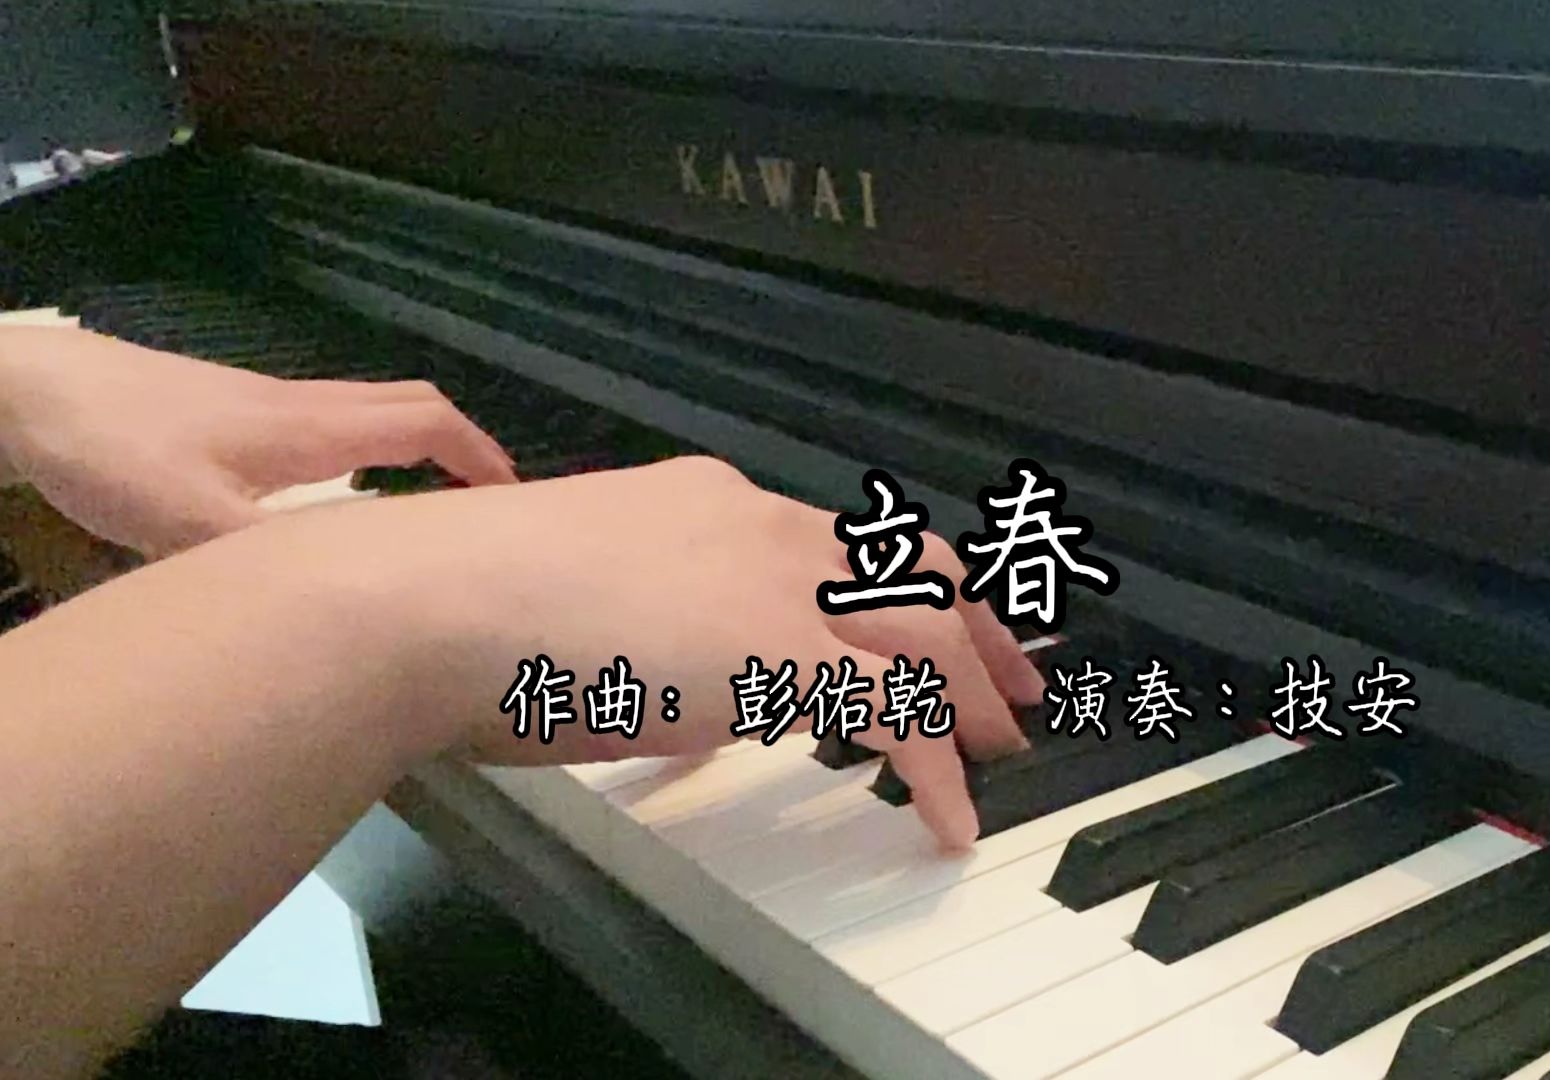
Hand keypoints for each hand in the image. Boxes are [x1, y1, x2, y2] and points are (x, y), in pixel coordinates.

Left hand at [0, 327, 516, 555]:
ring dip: (413, 451)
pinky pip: (327, 427)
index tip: (517, 504)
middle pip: (411, 405)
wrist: (27, 390)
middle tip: (483, 508)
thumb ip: (272, 559)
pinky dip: (363, 456)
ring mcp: (265, 405)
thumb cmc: (112, 448)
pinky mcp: (230, 414)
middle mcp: (302, 408)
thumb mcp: (186, 522)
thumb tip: (355, 594)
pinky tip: (333, 508)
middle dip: (462, 449)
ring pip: (368, 413)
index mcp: (310, 430)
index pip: (427, 426)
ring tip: (425, 514)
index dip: (483, 460)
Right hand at [277, 455, 1047, 848]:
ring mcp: (776, 584)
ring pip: (920, 633)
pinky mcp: (780, 651)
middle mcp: (760, 526)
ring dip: (970, 695)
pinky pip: (895, 713)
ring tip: (1000, 749)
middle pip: (911, 569)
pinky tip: (951, 814)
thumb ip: (654, 632)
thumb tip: (688, 690)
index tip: (938, 620)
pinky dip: (937, 767)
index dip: (907, 583)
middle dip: (975, 628)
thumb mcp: (581, 600)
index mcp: (712, 504)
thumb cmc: (467, 610)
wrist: (432, 603)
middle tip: (1016, 678)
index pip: (842, 540)